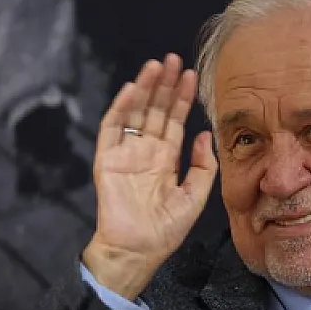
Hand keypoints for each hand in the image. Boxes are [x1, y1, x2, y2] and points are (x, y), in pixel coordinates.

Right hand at [84, 53, 217, 298]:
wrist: (138, 250)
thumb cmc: (166, 230)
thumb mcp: (195, 197)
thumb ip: (203, 166)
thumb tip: (204, 133)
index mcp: (166, 159)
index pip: (174, 121)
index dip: (182, 99)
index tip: (192, 75)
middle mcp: (145, 151)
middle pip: (155, 110)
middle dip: (165, 85)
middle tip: (173, 59)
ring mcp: (125, 153)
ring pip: (135, 112)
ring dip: (145, 88)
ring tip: (156, 65)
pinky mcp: (107, 159)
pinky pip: (112, 128)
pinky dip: (121, 108)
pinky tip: (134, 89)